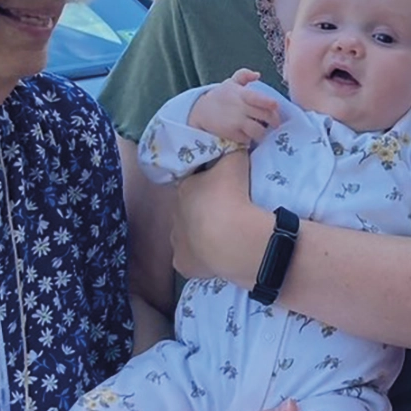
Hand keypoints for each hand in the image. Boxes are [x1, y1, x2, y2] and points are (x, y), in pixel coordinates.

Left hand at [172, 149, 255, 280]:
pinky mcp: (183, 264)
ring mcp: (177, 241)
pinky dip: (201, 258)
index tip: (225, 192)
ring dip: (201, 235)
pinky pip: (191, 259)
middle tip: (227, 214)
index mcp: (184, 189)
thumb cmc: (232, 197)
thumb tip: (234, 146)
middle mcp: (175, 214)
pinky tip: (216, 257)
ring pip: (188, 235)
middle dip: (203, 211)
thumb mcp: (235, 162)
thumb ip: (232, 151)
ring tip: (224, 237)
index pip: (194, 184)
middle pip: (189, 210)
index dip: (209, 187)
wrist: (232, 238)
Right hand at [188, 69, 281, 143]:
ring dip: (263, 132)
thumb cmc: (220, 96)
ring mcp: (236, 122)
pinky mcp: (231, 134)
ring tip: (262, 130)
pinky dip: (249, 138)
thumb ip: (244, 75)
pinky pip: (247, 139)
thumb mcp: (230, 83)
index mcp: (242, 94)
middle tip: (274, 123)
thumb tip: (257, 74)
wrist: (201, 110)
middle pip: (265, 116)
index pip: (259, 98)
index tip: (275, 106)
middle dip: (274, 121)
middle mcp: (240, 108)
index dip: (270, 103)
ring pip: (259, 130)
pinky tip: (248, 134)